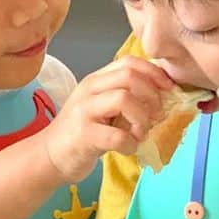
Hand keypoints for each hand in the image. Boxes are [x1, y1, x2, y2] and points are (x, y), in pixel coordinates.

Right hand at [41, 56, 171, 182]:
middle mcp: (89, 90)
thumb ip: (125, 96)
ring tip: (139, 133)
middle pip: (130, 76)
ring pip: (124, 99)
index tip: (169, 90)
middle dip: (152, 95)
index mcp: (96, 80)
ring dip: (142, 119)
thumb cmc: (82, 133)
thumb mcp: (102, 107)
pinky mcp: (84, 135)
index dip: (155, 73)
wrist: (49, 156)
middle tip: (156, 116)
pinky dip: (131, 144)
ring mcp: (85, 111)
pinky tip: (128, 148)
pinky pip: (118, 135)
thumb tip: (162, 95)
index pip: (130, 62)